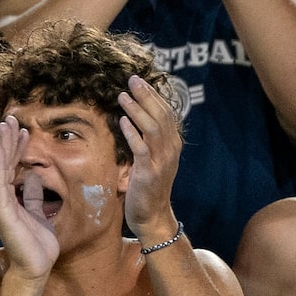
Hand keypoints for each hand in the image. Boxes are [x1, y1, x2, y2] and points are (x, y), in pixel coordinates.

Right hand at [0, 116, 58, 278]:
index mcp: (7, 198)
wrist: (35, 267)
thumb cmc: (37, 244)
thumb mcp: (39, 213)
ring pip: (1, 167)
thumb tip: (35, 177)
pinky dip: (0, 163)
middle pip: (4, 163)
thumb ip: (34, 196)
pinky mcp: (1, 209)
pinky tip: (1, 148)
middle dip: (9, 139)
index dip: (17, 147)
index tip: (23, 130)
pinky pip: (0, 181)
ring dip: (4, 145)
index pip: (11, 167)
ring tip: (7, 124)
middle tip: (11, 118)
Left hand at [118, 75, 183, 246]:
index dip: (154, 96)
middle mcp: (170, 150)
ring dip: (137, 110)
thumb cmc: (149, 187)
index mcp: (173, 145)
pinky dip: (132, 133)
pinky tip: (122, 121)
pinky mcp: (148, 172)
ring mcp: (161, 161)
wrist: (152, 216)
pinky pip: (141, 148)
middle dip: (146, 96)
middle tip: (133, 79)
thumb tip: (138, 117)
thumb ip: (150, 139)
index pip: (166, 113)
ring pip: (152, 128)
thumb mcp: (155, 159)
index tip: (141, 81)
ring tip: (123, 96)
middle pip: (161, 116)